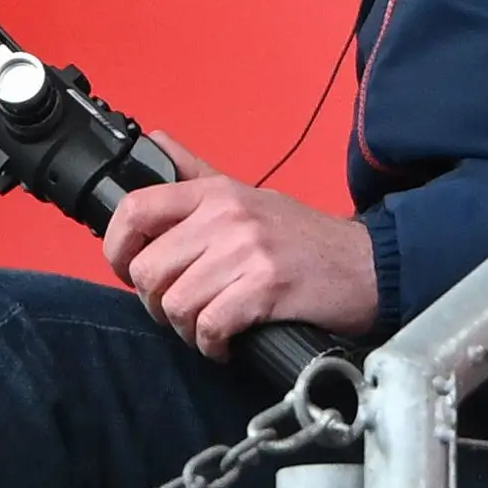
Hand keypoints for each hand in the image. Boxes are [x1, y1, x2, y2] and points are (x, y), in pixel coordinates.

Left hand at [100, 176, 385, 356]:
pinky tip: (227, 343)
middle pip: (149, 270)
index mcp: (215, 192)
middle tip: (182, 312)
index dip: (116, 249)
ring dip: (186, 329)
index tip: (128, 272)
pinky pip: (209, 326)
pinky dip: (212, 345)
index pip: (135, 209)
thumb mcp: (248, 196)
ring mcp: (247, 250)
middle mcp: (226, 216)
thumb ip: (196, 174)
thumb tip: (153, 142)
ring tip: (208, 328)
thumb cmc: (304, 239)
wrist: (371, 264)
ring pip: (176, 303)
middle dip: (157, 304)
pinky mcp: (266, 287)